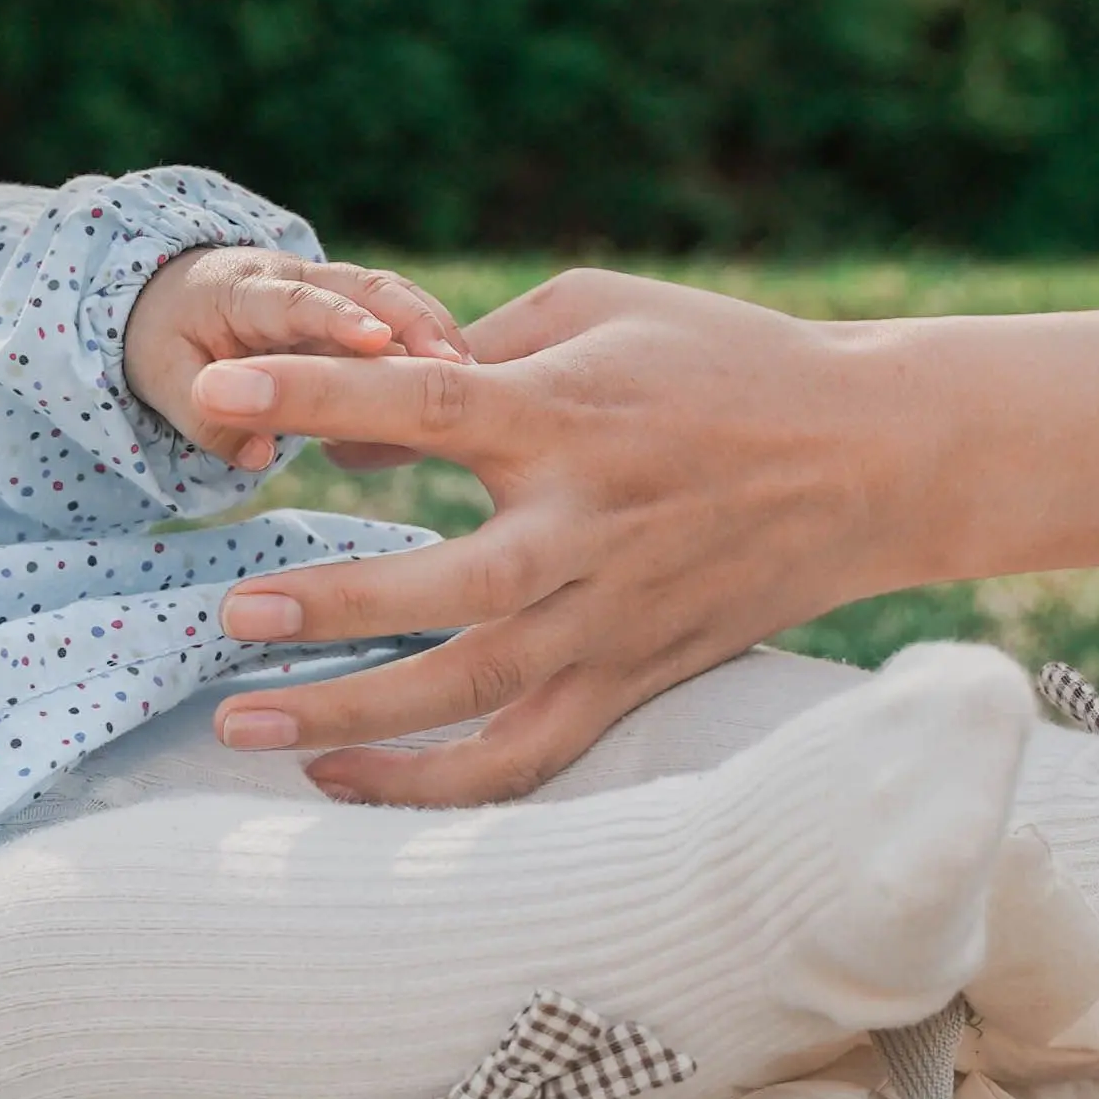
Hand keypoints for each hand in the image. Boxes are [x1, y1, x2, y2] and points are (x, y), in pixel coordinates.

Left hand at [125, 247, 468, 470]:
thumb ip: (204, 420)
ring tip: (482, 386)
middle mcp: (301, 278)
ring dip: (440, 336)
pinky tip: (478, 389)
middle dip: (416, 321)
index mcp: (244, 289)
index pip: (296, 300)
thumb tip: (257, 455)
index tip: (377, 343)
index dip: (338, 318)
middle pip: (370, 287)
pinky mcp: (364, 313)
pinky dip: (440, 350)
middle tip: (458, 369)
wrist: (180, 296)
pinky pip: (408, 323)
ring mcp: (339, 291)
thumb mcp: (162, 379)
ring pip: (401, 301)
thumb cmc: (171, 340)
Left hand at [168, 270, 921, 802]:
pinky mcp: (633, 679)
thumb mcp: (593, 311)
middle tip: (233, 613)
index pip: (426, 407)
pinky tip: (338, 780)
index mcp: (570, 417)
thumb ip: (466, 352)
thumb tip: (345, 429)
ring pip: (473, 693)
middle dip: (334, 605)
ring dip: (352, 715)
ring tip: (243, 722)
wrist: (876, 456)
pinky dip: (430, 787)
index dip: (318, 398)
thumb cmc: (721, 361)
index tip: (222, 391)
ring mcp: (612, 619)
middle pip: (448, 586)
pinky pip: (524, 759)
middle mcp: (587, 531)